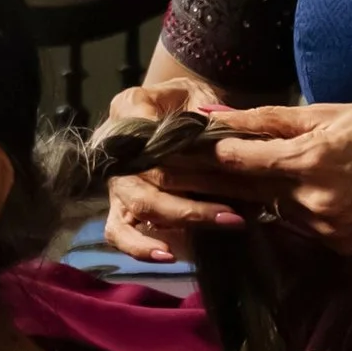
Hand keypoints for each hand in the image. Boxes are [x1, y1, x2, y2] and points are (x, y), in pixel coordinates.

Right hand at [99, 77, 244, 263]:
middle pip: (148, 183)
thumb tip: (229, 142)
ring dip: (180, 221)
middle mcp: (117, 149)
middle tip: (234, 215)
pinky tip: (170, 256)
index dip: (187, 160)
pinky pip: (119, 232)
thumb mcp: (199, 93)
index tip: (224, 170)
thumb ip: (208, 116)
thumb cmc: (187, 100)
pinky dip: (141, 248)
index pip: (155, 141)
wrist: (174, 105)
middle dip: (192, 204)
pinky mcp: (119, 205)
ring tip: (220, 226)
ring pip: (136, 210)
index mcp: (131, 109)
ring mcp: (116, 180)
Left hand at [202, 101, 351, 255]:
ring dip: (265, 191)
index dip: (210, 152)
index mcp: (310, 161)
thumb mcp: (334, 112)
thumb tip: (222, 115)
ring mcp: (326, 229)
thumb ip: (274, 119)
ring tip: (257, 169)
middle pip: (251, 189)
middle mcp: (313, 202)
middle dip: (222, 176)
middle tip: (187, 166)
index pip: (239, 161)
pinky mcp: (339, 245)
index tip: (187, 145)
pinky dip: (299, 206)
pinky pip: (303, 225)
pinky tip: (313, 187)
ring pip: (277, 208)